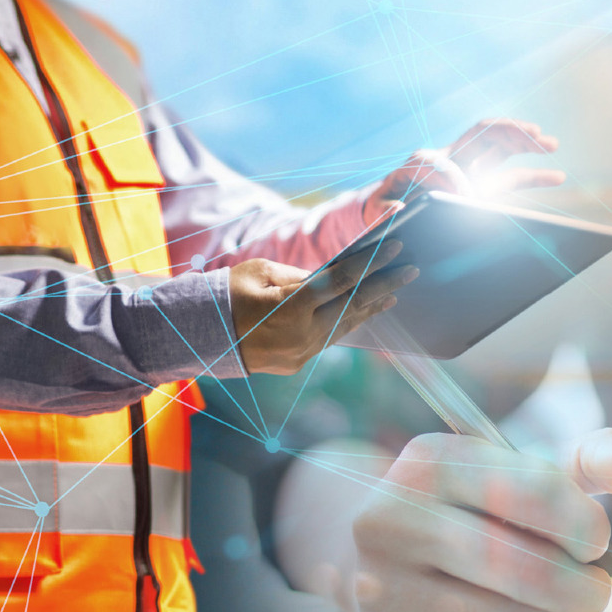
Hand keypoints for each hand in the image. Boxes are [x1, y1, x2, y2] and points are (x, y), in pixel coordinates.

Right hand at [230, 243, 417, 374]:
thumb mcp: (262, 272)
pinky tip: (365, 312)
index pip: (342, 281)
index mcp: (291, 307)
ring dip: (371, 308)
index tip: (396, 248)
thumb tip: (335, 279)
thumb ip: (302, 277)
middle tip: (411, 271)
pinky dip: (349, 323)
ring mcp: (302, 353)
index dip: (372, 264)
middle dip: (384, 286)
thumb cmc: (227, 294)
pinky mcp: (299, 362)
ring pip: (346, 326)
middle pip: (353, 305)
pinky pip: (331, 339)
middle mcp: (302, 334)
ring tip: (394, 293)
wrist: (199, 336)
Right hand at [351, 428, 611, 611]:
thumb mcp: (527, 469)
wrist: (387, 548)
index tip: (597, 541)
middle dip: (583, 587)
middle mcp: (389, 519)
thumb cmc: (478, 505)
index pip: (534, 492)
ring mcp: (380, 585)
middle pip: (525, 568)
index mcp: (430, 461)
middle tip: (594, 590)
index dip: (586, 524)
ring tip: (536, 597)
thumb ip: (596, 461)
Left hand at [362, 118, 565, 224]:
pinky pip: (513, 177)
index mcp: (420, 163)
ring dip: (527, 142)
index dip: (452, 178)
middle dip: (509, 131)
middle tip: (536, 135)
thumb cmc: (383, 210)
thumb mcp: (379, 212)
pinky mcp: (485, 187)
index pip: (440, 161)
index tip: (464, 199)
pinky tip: (559, 176)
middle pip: (482, 133)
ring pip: (502, 146)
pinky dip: (535, 175)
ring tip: (552, 143)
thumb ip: (386, 210)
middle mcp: (450, 158)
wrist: (388, 212)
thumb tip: (398, 210)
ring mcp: (471, 170)